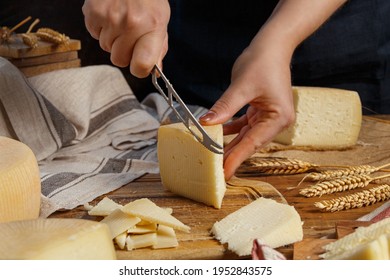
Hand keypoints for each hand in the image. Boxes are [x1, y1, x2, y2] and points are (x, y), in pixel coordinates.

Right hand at [82, 0, 169, 77]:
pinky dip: (100, 28)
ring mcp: (110, 18)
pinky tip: (109, 15)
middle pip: (119, 60)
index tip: (140, 64)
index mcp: (152, 27)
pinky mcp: (92, 12)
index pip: (142, 65)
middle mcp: (131, 24)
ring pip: (105, 48)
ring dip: (112, 39)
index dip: (140, 69)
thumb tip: (155, 70)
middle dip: (123, 53)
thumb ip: (158, 47)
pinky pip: (94, 34)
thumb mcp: (161, 20)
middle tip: (129, 37)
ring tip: (120, 21)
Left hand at [199, 0, 346, 179]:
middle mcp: (277, 121)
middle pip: (250, 143)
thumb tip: (206, 124)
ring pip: (246, 136)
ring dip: (230, 144)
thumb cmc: (262, 62)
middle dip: (232, 155)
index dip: (236, 158)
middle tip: (215, 170)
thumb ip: (225, 107)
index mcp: (278, 118)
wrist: (272, 46)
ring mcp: (269, 117)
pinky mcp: (261, 112)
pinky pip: (244, 126)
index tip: (224, 173)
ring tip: (214, 157)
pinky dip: (231, 130)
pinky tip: (217, 134)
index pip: (253, 142)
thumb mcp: (241, 86)